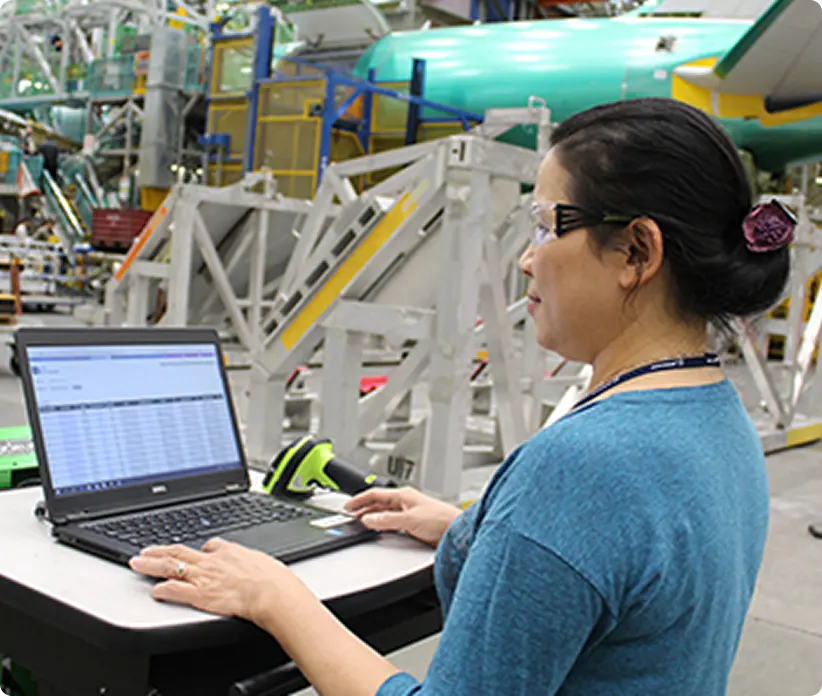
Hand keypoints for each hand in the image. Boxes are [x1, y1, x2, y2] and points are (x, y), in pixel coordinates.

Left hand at [128, 537, 292, 622]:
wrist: (271, 592)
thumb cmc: (272, 578)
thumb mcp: (260, 560)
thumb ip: (248, 559)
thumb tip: (251, 561)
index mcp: (227, 551)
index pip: (207, 545)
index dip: (195, 549)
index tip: (189, 551)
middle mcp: (211, 561)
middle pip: (179, 551)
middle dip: (159, 550)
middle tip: (144, 550)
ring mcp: (203, 577)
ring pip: (170, 566)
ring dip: (151, 564)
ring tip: (137, 562)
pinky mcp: (200, 595)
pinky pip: (175, 590)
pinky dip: (162, 589)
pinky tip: (154, 590)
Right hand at [344, 486, 460, 546]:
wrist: (457, 531)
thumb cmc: (441, 519)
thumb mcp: (409, 520)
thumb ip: (387, 520)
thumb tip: (369, 519)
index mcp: (403, 495)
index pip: (375, 494)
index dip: (359, 499)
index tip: (347, 506)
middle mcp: (405, 502)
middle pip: (378, 503)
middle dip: (363, 508)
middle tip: (350, 516)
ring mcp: (409, 513)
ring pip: (384, 513)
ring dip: (372, 517)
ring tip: (360, 522)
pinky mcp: (413, 524)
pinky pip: (391, 522)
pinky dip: (381, 524)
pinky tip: (378, 529)